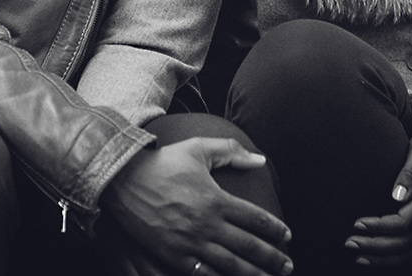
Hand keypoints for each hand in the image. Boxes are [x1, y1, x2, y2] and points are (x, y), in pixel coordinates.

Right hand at [103, 137, 292, 275]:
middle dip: (272, 258)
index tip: (287, 236)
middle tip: (288, 266)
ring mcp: (189, 243)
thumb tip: (260, 159)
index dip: (275, 229)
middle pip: (248, 247)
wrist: (123, 180)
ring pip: (230, 266)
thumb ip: (231, 151)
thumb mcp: (199, 148)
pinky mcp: (172, 256)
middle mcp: (207, 224)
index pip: (255, 219)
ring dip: (253, 275)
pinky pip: (202, 275)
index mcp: (217, 199)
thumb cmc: (164, 162)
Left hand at [345, 125, 411, 265]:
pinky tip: (375, 258)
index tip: (357, 223)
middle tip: (349, 242)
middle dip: (375, 245)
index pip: (405, 221)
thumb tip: (397, 196)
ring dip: (383, 257)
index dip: (380, 226)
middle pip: (405, 241)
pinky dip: (395, 259)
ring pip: (410, 252)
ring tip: (358, 256)